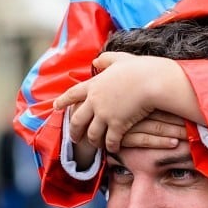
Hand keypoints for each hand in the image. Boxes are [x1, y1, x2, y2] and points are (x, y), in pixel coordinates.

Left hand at [53, 53, 199, 151]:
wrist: (151, 81)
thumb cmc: (138, 68)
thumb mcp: (119, 59)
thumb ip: (105, 60)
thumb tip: (96, 61)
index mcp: (94, 85)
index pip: (73, 94)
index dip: (63, 101)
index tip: (55, 107)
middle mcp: (95, 101)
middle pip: (77, 120)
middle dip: (74, 131)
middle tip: (74, 138)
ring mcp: (105, 115)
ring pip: (92, 134)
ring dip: (93, 141)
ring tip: (95, 146)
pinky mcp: (117, 125)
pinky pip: (110, 141)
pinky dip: (110, 146)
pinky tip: (112, 149)